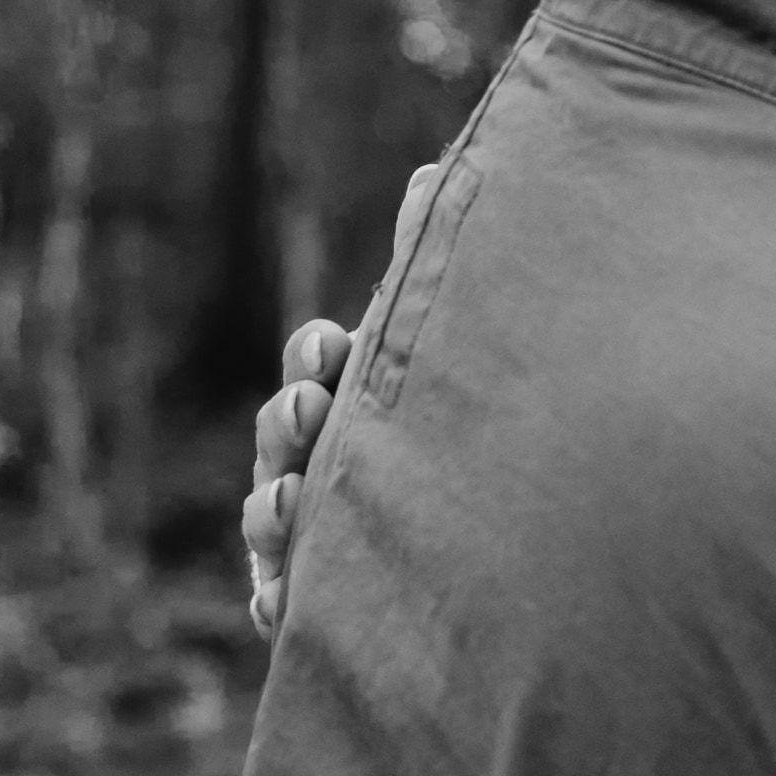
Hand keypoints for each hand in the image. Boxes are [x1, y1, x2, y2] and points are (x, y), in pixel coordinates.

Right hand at [238, 162, 438, 636]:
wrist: (506, 545)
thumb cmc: (462, 421)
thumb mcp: (441, 349)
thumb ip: (430, 262)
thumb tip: (432, 169)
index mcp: (354, 394)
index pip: (317, 365)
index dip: (316, 356)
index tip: (333, 348)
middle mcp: (321, 460)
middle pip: (281, 438)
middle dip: (288, 423)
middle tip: (312, 411)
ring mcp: (313, 532)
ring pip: (270, 518)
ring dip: (270, 508)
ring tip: (290, 503)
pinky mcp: (321, 601)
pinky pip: (286, 606)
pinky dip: (278, 601)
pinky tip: (283, 605)